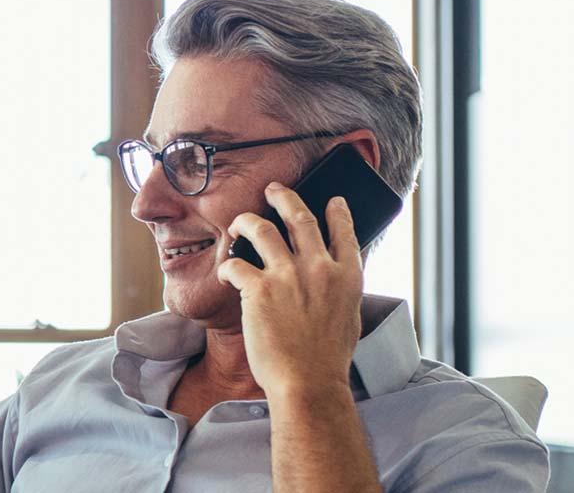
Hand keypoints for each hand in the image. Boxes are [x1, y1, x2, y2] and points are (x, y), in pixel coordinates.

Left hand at [216, 182, 364, 398]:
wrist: (307, 383)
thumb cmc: (327, 360)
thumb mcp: (348, 318)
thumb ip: (341, 291)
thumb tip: (334, 278)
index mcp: (347, 276)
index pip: (344, 231)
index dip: (337, 211)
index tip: (332, 200)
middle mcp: (318, 268)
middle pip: (299, 217)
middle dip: (284, 197)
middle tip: (273, 189)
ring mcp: (287, 275)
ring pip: (262, 229)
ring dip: (247, 221)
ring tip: (240, 222)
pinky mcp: (258, 289)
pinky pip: (235, 264)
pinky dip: (227, 267)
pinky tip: (225, 274)